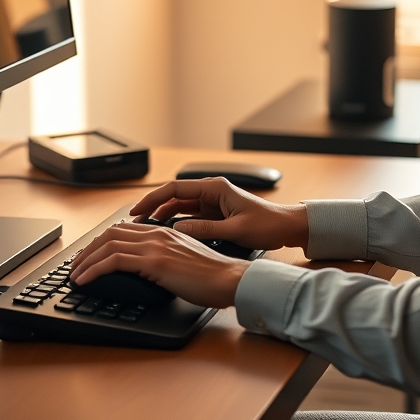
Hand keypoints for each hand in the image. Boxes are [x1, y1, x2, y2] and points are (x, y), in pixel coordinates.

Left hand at [68, 222, 248, 307]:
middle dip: (88, 249)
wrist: (229, 279)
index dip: (101, 241)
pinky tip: (83, 280)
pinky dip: (93, 269)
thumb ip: (164, 258)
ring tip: (74, 275)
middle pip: (110, 233)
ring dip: (85, 260)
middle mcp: (156, 234)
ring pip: (107, 245)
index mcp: (163, 231)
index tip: (89, 255)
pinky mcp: (154, 261)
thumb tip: (147, 270)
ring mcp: (155, 246)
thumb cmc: (212, 276)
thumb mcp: (183, 261)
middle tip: (75, 265)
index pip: (123, 229)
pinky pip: (113, 261)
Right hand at [129, 177, 308, 250]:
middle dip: (152, 206)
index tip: (137, 210)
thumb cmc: (267, 225)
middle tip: (133, 220)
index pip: (175, 189)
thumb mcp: (236, 231)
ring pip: (179, 205)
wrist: (286, 227)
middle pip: (173, 196)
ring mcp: (212, 202)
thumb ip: (206, 230)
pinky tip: (163, 231)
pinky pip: (188, 214)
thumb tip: (178, 229)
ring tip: (143, 228)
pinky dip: (174, 221)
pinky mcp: (215, 213)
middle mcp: (211, 191)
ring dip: (161, 214)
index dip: (152, 199)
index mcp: (215, 188)